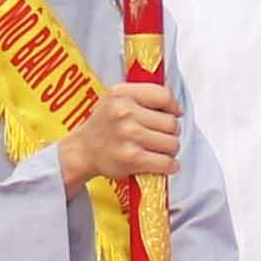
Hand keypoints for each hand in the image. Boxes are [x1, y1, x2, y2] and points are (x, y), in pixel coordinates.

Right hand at [58, 75, 181, 184]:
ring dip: (171, 149)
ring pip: (171, 142)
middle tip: (163, 136)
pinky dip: (170, 165)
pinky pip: (166, 162)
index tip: (175, 114)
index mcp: (122, 94)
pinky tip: (165, 164)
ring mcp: (128, 135)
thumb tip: (178, 109)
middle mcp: (124, 112)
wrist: (83, 151)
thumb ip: (145, 95)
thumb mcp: (117, 98)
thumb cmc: (103, 125)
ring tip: (161, 150)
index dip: (174, 107)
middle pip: (171, 122)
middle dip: (172, 132)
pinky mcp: (131, 158)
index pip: (164, 96)